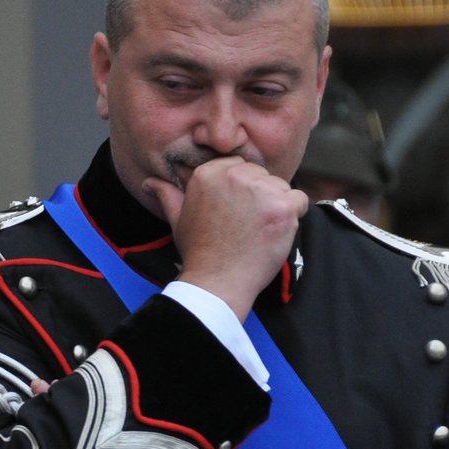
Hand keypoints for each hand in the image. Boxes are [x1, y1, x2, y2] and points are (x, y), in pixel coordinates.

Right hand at [144, 157, 306, 320]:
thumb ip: (167, 194)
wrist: (218, 281)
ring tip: (258, 231)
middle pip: (263, 176)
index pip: (241, 167)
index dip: (243, 190)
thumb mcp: (177, 219)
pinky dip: (293, 218)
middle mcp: (235, 175)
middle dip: (261, 197)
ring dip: (277, 207)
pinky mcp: (283, 206)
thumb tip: (149, 182)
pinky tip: (274, 233)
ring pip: (282, 188)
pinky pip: (300, 201)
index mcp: (210, 173)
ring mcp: (261, 190)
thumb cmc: (199, 252)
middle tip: (246, 225)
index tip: (236, 212)